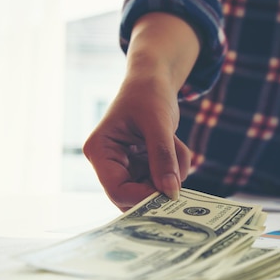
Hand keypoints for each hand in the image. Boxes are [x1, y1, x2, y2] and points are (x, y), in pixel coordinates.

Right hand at [83, 76, 190, 211]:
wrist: (153, 81)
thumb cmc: (148, 94)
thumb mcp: (158, 124)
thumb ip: (163, 158)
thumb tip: (171, 192)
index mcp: (100, 151)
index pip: (116, 190)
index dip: (143, 198)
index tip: (170, 195)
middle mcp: (109, 164)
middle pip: (133, 197)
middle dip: (160, 186)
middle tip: (180, 172)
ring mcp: (126, 167)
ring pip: (153, 189)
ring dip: (173, 172)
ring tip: (176, 144)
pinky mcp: (142, 167)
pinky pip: (164, 179)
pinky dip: (177, 166)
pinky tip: (175, 144)